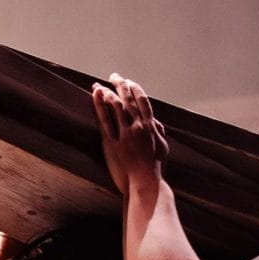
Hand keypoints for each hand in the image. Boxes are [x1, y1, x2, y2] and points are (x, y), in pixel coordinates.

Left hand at [91, 73, 168, 195]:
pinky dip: (100, 105)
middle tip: (114, 76)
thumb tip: (156, 121)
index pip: (143, 101)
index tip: (129, 82)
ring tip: (99, 85)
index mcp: (151, 126)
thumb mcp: (162, 147)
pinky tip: (96, 95)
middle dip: (121, 85)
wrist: (146, 183)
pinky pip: (104, 120)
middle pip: (128, 100)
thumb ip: (159, 131)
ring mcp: (125, 134)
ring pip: (116, 107)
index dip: (135, 89)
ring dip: (108, 92)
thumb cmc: (155, 168)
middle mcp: (138, 126)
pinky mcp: (112, 143)